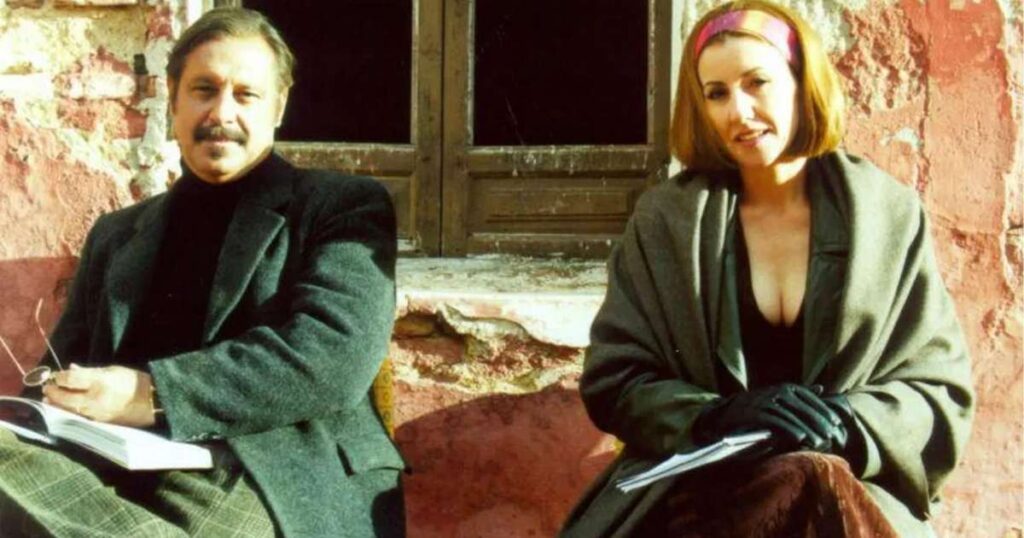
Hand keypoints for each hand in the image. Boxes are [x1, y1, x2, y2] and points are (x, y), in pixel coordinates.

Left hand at [42, 364, 157, 427]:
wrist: (153, 403)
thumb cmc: (136, 382)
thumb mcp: (114, 370)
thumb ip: (90, 371)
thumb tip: (71, 369)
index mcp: (100, 382)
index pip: (70, 379)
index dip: (59, 377)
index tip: (56, 375)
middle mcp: (95, 398)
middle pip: (64, 397)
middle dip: (53, 392)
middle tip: (47, 387)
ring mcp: (96, 412)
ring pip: (68, 409)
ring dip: (57, 403)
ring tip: (50, 398)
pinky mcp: (99, 422)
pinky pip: (78, 416)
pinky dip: (68, 411)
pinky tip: (64, 407)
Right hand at [692, 383, 846, 453]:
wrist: (728, 412)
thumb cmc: (760, 406)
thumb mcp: (780, 396)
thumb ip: (800, 393)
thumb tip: (821, 388)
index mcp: (785, 387)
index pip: (810, 397)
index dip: (824, 410)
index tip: (836, 423)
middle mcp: (776, 391)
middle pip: (803, 407)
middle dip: (819, 422)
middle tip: (832, 435)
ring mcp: (764, 401)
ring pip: (790, 415)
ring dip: (807, 428)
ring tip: (819, 441)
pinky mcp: (754, 413)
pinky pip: (775, 421)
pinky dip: (788, 429)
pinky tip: (799, 438)